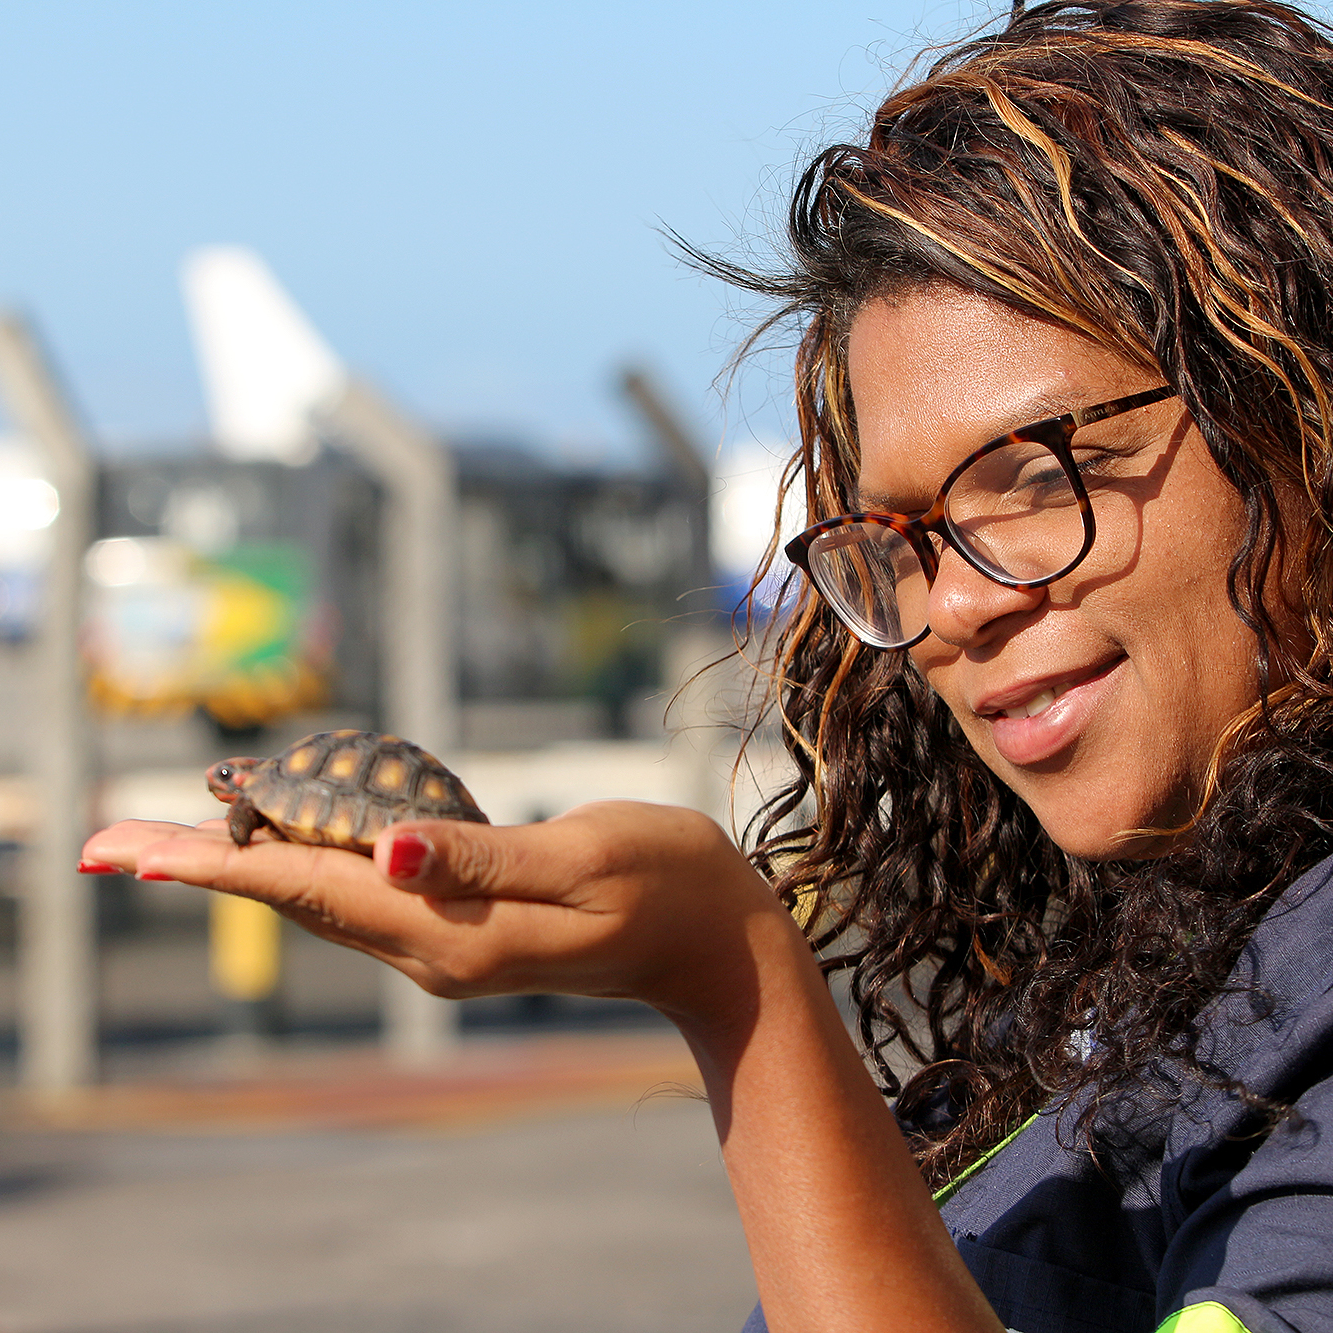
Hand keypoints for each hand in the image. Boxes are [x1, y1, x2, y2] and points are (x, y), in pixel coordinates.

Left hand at [81, 803, 792, 1025]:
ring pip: (322, 897)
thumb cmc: (665, 880)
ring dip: (241, 865)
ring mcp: (447, 943)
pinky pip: (363, 894)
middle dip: (200, 865)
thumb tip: (387, 852)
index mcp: (453, 932)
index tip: (123, 845)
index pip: (311, 888)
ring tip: (166, 842)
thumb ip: (486, 860)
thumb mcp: (584, 859)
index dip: (217, 861)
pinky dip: (305, 863)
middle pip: (295, 897)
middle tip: (101, 840)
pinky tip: (282, 843)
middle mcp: (434, 948)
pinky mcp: (465, 927)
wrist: (714, 942)